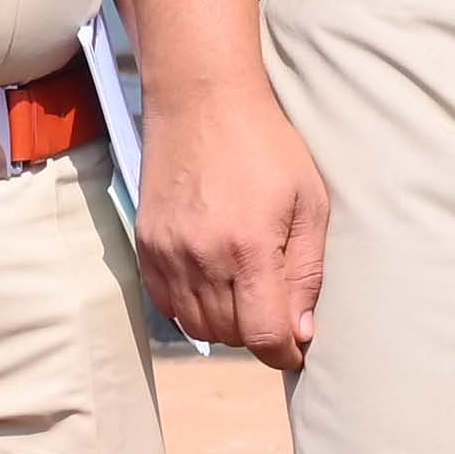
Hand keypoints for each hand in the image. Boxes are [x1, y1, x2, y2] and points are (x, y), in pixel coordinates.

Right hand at [136, 79, 329, 369]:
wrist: (201, 100)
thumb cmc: (266, 145)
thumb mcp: (309, 202)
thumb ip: (307, 272)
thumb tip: (301, 332)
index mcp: (249, 248)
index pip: (263, 336)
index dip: (284, 353)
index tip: (297, 347)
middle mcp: (202, 258)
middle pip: (230, 335)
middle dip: (259, 334)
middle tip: (277, 310)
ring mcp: (167, 253)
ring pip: (197, 326)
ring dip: (226, 324)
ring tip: (246, 296)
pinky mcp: (146, 245)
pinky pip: (167, 304)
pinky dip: (192, 308)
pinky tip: (213, 284)